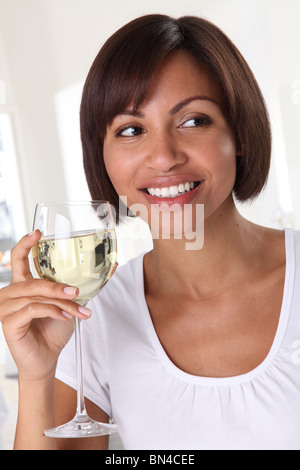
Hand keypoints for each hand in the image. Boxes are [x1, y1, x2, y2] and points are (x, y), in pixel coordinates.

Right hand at [0, 230, 91, 381]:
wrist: (47, 358)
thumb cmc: (55, 330)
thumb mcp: (69, 304)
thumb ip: (79, 286)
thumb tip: (112, 265)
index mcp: (22, 285)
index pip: (18, 259)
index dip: (25, 244)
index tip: (38, 232)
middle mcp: (11, 294)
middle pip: (32, 280)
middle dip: (57, 286)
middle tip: (76, 291)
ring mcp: (7, 308)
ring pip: (36, 296)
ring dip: (60, 302)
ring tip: (77, 309)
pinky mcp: (9, 322)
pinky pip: (33, 309)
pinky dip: (53, 312)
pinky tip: (65, 317)